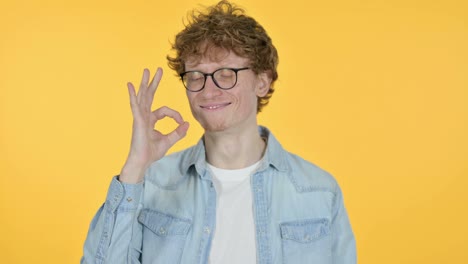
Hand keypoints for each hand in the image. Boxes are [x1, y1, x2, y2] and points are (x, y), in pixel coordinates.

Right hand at [119, 68, 188, 182]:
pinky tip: (130, 85)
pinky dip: (132, 95)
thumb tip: (187, 124)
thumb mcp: (169, 141)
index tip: (182, 123)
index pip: (165, 110)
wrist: (142, 161)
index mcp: (151, 120)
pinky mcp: (137, 121)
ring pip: (143, 96)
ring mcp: (140, 117)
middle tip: (158, 69)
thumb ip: (178, 132)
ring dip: (145, 83)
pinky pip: (135, 105)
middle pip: (150, 95)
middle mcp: (145, 116)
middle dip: (154, 82)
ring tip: (146, 70)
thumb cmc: (151, 152)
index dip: (176, 115)